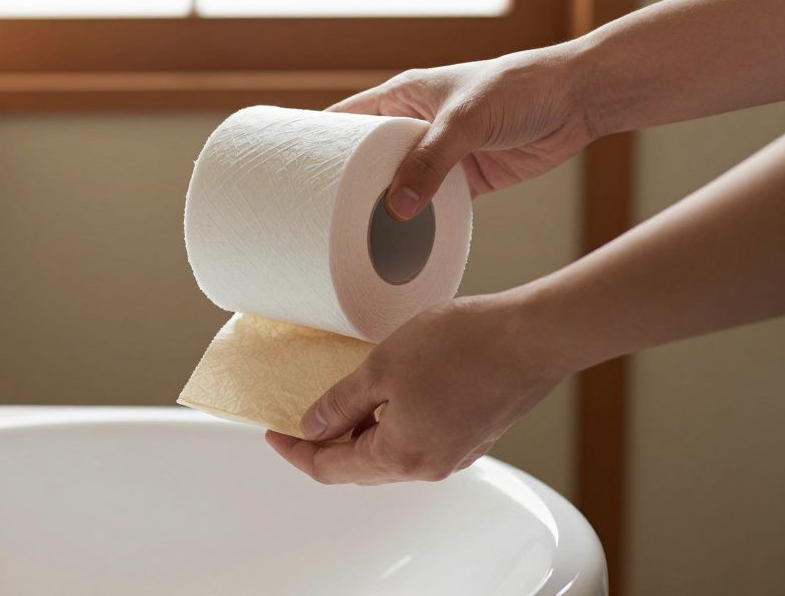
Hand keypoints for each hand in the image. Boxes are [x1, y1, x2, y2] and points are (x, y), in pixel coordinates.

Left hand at [266, 294, 567, 484]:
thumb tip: (313, 426)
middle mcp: (428, 466)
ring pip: (390, 453)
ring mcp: (454, 453)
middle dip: (325, 442)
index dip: (295, 450)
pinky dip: (391, 423)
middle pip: (359, 466)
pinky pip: (417, 438)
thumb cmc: (465, 347)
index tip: (274, 431)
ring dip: (360, 431)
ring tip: (341, 396)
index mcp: (400, 457)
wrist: (532, 337)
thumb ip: (340, 402)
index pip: (329, 468)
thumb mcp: (380, 367)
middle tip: (300, 413)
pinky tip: (385, 393)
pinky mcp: (473, 434)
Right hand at [329, 45, 593, 219]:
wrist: (579, 99)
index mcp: (402, 97)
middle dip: (343, 188)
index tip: (291, 175)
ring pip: (397, 187)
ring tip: (351, 240)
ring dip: (382, 210)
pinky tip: (401, 244)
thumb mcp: (467, 121)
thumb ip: (431, 163)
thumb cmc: (520, 89)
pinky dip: (419, 224)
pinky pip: (431, 206)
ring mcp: (439, 155)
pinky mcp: (465, 181)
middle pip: (365, 162)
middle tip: (314, 220)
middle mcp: (414, 126)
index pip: (344, 121)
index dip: (317, 146)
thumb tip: (397, 210)